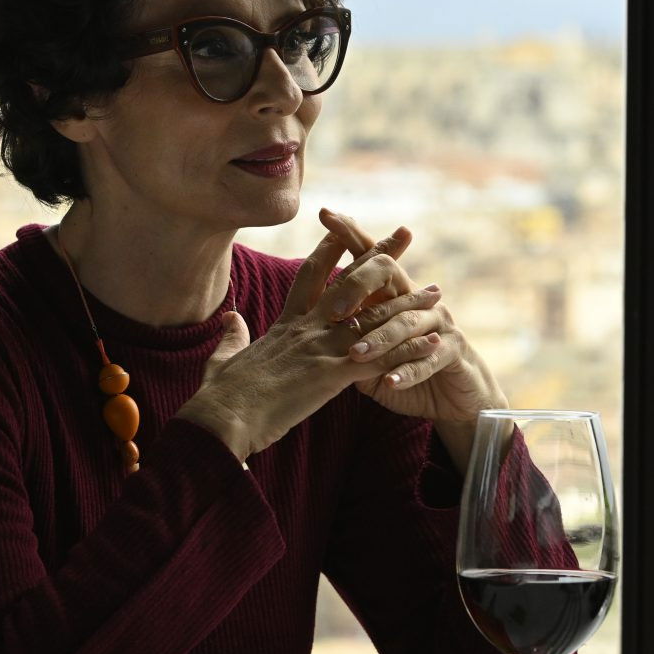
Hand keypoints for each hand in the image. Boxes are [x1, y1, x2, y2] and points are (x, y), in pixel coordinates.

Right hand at [175, 231, 445, 461]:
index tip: (346, 232)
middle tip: (404, 235)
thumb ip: (233, 337)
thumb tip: (233, 319)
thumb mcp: (223, 359)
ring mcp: (320, 349)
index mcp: (283, 326)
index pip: (311, 277)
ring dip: (408, 305)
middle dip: (380, 258)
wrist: (220, 421)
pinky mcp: (331, 376)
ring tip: (435, 292)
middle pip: (350, 283)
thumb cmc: (218, 397)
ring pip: (374, 318)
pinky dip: (409, 351)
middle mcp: (306, 329)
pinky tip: (433, 343)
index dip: (329, 252)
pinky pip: (380, 359)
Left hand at [318, 208, 508, 422]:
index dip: (349, 233)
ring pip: (405, 321)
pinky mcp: (454, 350)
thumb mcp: (369, 352)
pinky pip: (429, 357)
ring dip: (379, 339)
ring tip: (355, 356)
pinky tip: (390, 381)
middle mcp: (415, 298)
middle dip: (357, 288)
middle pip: (388, 274)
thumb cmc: (404, 370)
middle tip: (333, 312)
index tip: (325, 213)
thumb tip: (306, 323)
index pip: (369, 255)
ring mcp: (438, 322)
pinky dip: (408, 370)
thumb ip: (345, 335)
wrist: (454, 397)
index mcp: (391, 293)